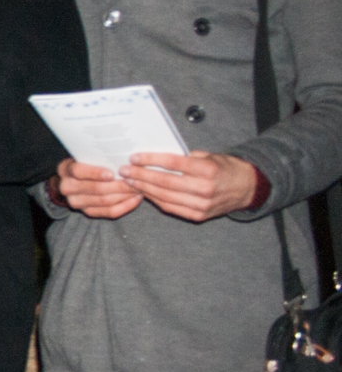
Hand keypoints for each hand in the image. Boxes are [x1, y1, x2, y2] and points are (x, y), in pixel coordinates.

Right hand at [53, 157, 142, 219]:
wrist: (75, 180)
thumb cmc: (87, 163)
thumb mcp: (86, 155)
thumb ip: (98, 155)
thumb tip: (122, 153)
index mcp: (65, 170)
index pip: (77, 171)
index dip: (95, 173)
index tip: (112, 173)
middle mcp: (67, 187)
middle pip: (94, 189)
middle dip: (118, 185)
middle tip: (135, 180)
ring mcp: (77, 202)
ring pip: (104, 201)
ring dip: (124, 195)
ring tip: (139, 188)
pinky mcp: (88, 212)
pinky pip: (109, 212)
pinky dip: (125, 206)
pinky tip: (136, 198)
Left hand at [118, 151, 259, 221]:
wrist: (246, 188)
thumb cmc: (224, 167)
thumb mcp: (209, 155)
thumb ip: (185, 157)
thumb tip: (156, 155)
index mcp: (208, 169)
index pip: (173, 163)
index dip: (151, 160)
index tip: (134, 157)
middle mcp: (205, 188)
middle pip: (165, 182)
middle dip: (141, 176)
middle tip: (124, 171)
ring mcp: (202, 204)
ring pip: (165, 197)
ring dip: (144, 189)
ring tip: (130, 181)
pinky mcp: (199, 215)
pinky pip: (171, 207)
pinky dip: (155, 200)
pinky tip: (144, 192)